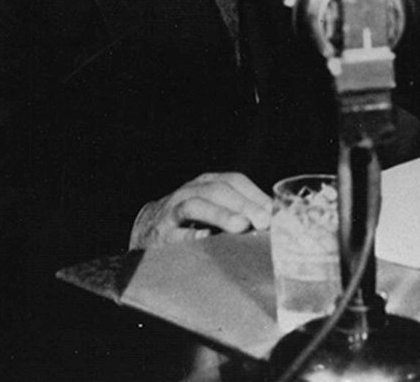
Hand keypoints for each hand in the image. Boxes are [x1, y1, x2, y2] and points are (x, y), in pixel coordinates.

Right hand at [129, 172, 271, 248]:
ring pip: (196, 205)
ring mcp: (173, 212)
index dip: (254, 194)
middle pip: (217, 191)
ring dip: (220, 214)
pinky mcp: (162, 234)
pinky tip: (207, 239)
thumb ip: (238, 211)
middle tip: (263, 221)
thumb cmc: (189, 221)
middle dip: (243, 204)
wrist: (146, 230)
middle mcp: (189, 192)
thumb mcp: (211, 207)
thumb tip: (273, 222)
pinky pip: (176, 233)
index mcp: (205, 184)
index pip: (233, 180)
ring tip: (241, 226)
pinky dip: (192, 235)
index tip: (273, 211)